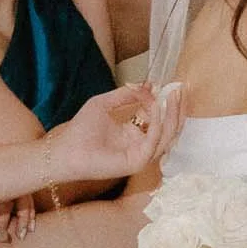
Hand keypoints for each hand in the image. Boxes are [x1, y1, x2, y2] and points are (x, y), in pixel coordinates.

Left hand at [47, 83, 184, 184]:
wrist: (65, 149)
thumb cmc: (80, 129)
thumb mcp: (104, 103)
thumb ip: (126, 95)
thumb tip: (148, 85)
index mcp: (133, 134)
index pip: (158, 120)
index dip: (165, 103)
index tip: (166, 86)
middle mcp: (140, 145)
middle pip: (168, 129)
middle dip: (177, 109)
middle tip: (180, 90)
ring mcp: (140, 155)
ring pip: (167, 137)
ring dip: (173, 115)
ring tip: (174, 97)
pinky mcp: (137, 162)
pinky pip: (154, 142)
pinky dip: (159, 124)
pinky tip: (156, 108)